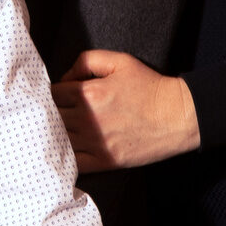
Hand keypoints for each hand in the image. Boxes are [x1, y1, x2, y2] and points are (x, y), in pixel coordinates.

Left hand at [49, 49, 198, 172]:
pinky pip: (75, 164)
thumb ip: (86, 61)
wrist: (177, 116)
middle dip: (47, 114)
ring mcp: (96, 142)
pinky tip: (62, 152)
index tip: (51, 96)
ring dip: (53, 135)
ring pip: (59, 140)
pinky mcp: (106, 161)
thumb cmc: (149, 86)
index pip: (51, 94)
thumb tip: (65, 77)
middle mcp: (87, 119)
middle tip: (48, 114)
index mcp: (88, 93)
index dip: (48, 93)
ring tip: (51, 132)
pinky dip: (65, 158)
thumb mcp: (118, 61)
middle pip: (51, 118)